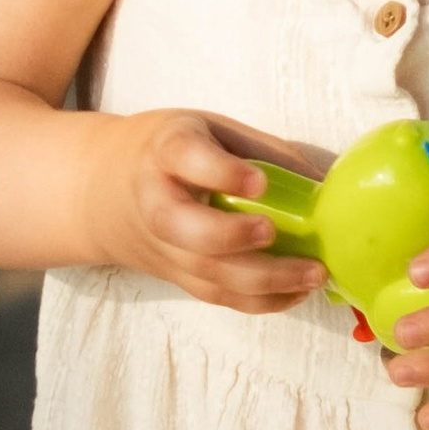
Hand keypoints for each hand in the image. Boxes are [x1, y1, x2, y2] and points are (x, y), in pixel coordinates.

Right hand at [86, 114, 328, 316]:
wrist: (104, 190)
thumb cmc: (171, 150)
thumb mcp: (208, 128)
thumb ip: (259, 149)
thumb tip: (324, 182)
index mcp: (166, 150)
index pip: (186, 158)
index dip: (222, 172)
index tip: (260, 182)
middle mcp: (156, 201)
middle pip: (185, 228)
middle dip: (231, 236)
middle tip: (274, 232)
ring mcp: (164, 246)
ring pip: (206, 273)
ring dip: (263, 281)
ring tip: (312, 274)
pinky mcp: (177, 277)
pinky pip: (217, 296)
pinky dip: (260, 301)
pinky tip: (297, 293)